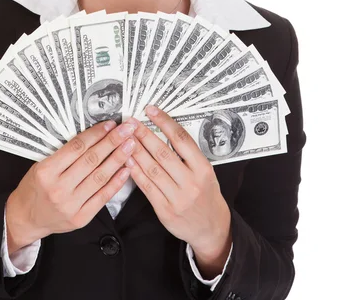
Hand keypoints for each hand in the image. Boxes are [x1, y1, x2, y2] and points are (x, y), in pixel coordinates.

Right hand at [5, 118, 138, 253]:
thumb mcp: (42, 165)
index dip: (96, 133)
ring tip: (131, 145)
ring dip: (118, 158)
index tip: (111, 124)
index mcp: (46, 171)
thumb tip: (95, 135)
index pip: (77, 147)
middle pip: (91, 160)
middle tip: (127, 129)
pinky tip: (127, 168)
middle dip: (112, 142)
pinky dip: (117, 181)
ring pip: (100, 177)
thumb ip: (65, 153)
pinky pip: (103, 196)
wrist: (26, 218)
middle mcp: (58, 188)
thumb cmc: (35, 187)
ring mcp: (71, 205)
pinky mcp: (81, 218)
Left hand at [126, 106, 231, 269]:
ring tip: (125, 138)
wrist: (211, 227)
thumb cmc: (206, 193)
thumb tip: (163, 130)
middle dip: (144, 135)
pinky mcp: (165, 210)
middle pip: (163, 153)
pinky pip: (147, 187)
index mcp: (203, 168)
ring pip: (152, 169)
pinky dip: (136, 172)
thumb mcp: (205, 171)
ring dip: (136, 151)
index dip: (164, 122)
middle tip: (131, 122)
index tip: (151, 110)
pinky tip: (128, 160)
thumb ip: (187, 154)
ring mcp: (178, 197)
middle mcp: (191, 182)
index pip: (182, 139)